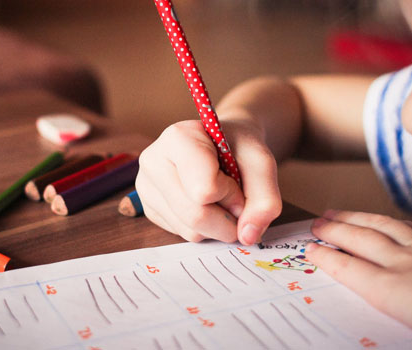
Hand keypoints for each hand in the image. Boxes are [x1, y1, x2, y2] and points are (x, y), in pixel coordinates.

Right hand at [135, 118, 281, 244]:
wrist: (222, 145)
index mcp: (177, 138)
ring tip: (219, 198)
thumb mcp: (262, 163)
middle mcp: (153, 161)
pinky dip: (204, 228)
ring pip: (189, 230)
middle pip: (195, 215)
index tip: (236, 180)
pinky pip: (182, 234)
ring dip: (217, 225)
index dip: (231, 194)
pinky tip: (204, 204)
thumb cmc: (238, 148)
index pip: (204, 189)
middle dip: (227, 218)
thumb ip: (265, 198)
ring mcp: (146, 187)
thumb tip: (247, 236)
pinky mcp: (149, 208)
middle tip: (236, 200)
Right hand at [306, 210, 411, 349]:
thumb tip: (381, 300)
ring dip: (357, 218)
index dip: (326, 257)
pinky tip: (390, 220)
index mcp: (396, 292)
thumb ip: (398, 311)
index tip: (309, 250)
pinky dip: (394, 221)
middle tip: (316, 223)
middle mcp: (408, 264)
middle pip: (361, 240)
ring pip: (385, 226)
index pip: (349, 269)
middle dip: (334, 230)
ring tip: (339, 212)